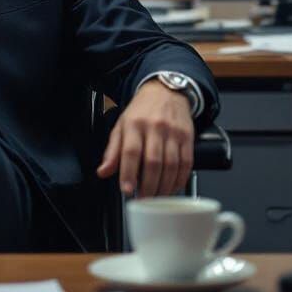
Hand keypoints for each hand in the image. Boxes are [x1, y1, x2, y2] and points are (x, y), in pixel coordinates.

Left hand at [96, 81, 193, 196]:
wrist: (166, 92)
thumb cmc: (141, 111)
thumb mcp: (121, 126)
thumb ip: (112, 151)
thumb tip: (103, 172)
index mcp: (134, 124)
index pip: (131, 152)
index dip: (129, 173)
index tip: (127, 190)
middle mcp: (154, 128)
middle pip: (153, 162)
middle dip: (149, 185)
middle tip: (144, 199)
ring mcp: (173, 132)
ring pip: (171, 165)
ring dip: (164, 186)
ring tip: (157, 197)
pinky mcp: (188, 138)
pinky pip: (186, 163)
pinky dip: (180, 180)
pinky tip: (173, 187)